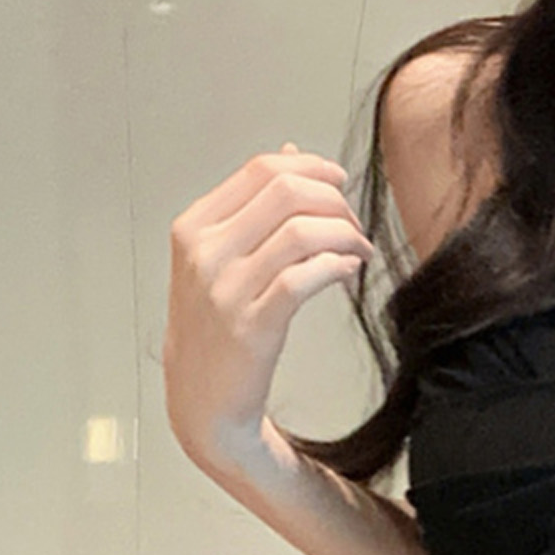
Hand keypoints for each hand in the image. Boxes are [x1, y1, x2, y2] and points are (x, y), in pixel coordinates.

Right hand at [164, 142, 374, 469]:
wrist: (203, 401)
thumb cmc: (217, 331)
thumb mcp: (221, 261)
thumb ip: (253, 208)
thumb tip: (293, 154)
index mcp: (195, 227)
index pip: (261, 170)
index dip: (312, 168)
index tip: (340, 184)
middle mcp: (205, 252)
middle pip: (285, 192)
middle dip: (334, 201)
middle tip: (355, 225)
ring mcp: (226, 290)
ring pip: (299, 231)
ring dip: (344, 236)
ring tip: (359, 252)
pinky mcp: (252, 326)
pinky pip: (303, 278)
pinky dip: (335, 267)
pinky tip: (347, 273)